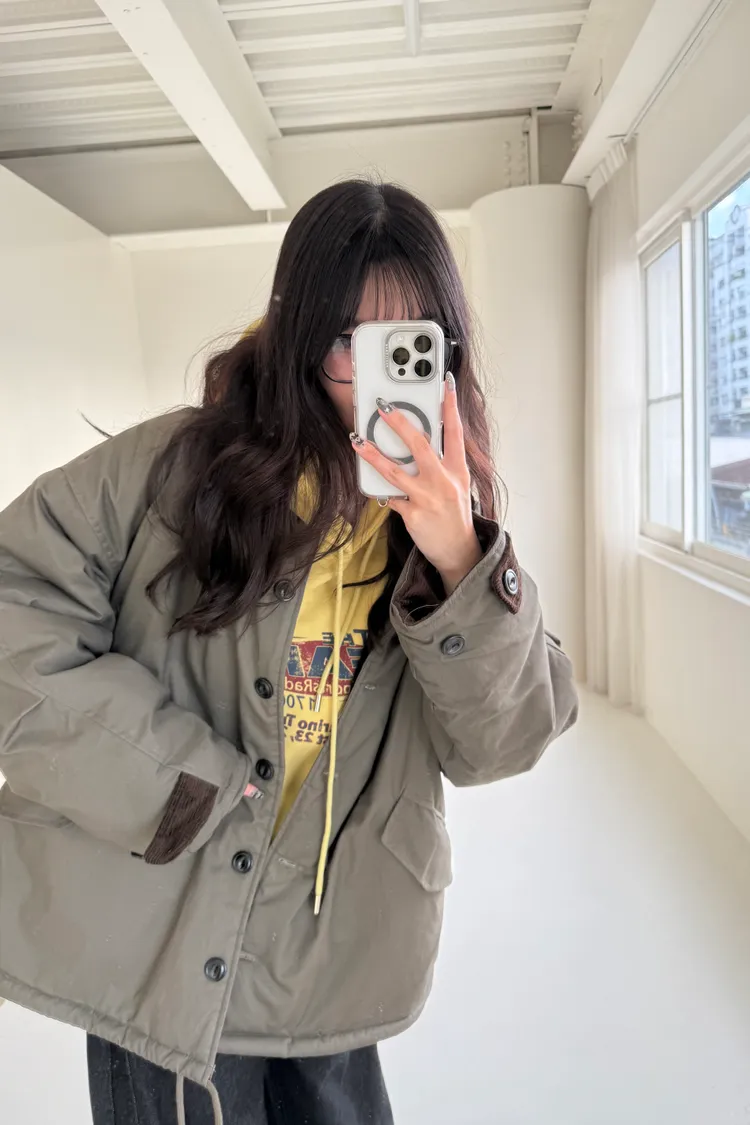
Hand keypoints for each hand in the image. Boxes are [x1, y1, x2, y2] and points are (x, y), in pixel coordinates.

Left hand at [351, 374, 482, 595]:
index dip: (450, 408)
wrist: (458, 551)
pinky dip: (378, 490)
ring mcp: (427, 498)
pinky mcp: (413, 515)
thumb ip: (442, 464)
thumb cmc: (455, 515)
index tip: (444, 385)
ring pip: (395, 472)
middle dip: (400, 424)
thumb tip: (419, 442)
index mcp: (457, 470)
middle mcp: (443, 481)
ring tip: (357, 442)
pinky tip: (366, 482)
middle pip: (419, 446)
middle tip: (384, 407)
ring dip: (373, 455)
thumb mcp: (457, 485)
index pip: (455, 433)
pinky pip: (390, 497)